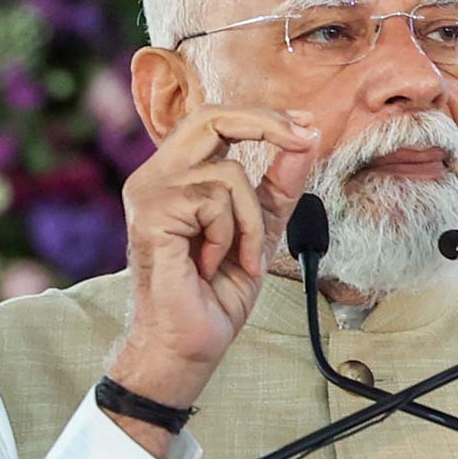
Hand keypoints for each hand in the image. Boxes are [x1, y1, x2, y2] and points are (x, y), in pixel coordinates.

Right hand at [105, 106, 318, 454]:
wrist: (191, 342)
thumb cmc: (216, 291)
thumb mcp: (261, 227)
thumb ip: (280, 184)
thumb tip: (308, 137)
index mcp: (177, 175)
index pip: (216, 121)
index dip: (263, 117)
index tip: (307, 125)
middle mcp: (156, 176)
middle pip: (211, 117)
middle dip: (265, 125)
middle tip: (304, 139)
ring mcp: (148, 192)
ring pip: (228, 173)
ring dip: (250, 222)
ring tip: (238, 256)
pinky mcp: (151, 214)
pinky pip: (215, 202)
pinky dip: (230, 237)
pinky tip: (209, 264)